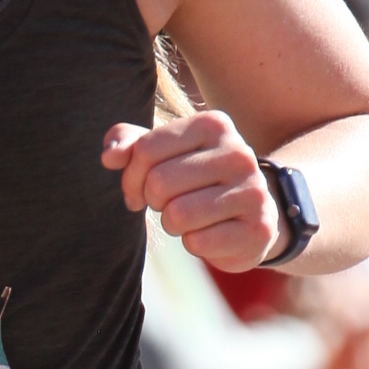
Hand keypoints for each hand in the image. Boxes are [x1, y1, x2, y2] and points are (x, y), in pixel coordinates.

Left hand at [102, 109, 284, 269]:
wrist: (252, 213)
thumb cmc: (196, 179)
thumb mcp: (163, 152)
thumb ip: (129, 143)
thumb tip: (110, 155)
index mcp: (213, 125)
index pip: (145, 150)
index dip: (131, 177)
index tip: (140, 188)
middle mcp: (238, 153)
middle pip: (159, 183)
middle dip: (153, 200)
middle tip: (168, 204)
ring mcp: (253, 191)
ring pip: (177, 215)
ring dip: (172, 224)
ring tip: (188, 217)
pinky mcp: (258, 230)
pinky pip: (198, 242)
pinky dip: (193, 243)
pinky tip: (209, 233)